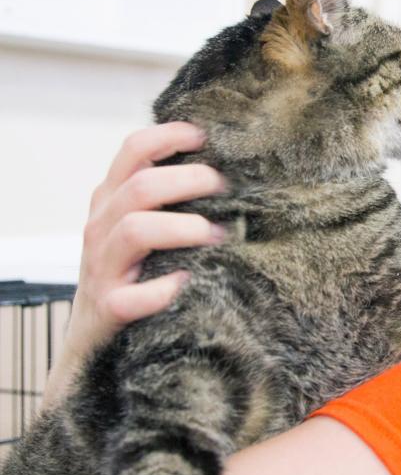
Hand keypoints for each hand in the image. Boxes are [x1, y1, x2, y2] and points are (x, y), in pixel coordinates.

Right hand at [44, 122, 227, 407]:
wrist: (93, 338)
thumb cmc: (133, 272)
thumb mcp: (142, 225)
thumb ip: (170, 195)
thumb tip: (232, 167)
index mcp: (112, 199)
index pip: (133, 150)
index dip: (170, 136)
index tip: (207, 137)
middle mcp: (102, 226)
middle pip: (141, 186)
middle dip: (190, 181)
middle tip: (227, 190)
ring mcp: (101, 267)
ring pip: (135, 230)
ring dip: (185, 228)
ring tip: (219, 236)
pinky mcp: (108, 307)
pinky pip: (132, 296)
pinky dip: (164, 289)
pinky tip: (188, 283)